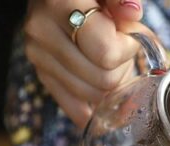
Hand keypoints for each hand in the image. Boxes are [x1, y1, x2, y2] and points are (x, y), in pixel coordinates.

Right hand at [23, 0, 148, 126]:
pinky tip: (104, 107)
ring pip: (93, 95)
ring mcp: (37, 53)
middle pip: (102, 80)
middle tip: (121, 49)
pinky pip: (72, 106)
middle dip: (122, 67)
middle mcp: (41, 29)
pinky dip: (92, 110)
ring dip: (111, 83)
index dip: (128, 49)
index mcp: (59, 2)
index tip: (129, 35)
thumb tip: (131, 13)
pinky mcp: (40, 71)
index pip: (106, 53)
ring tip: (109, 60)